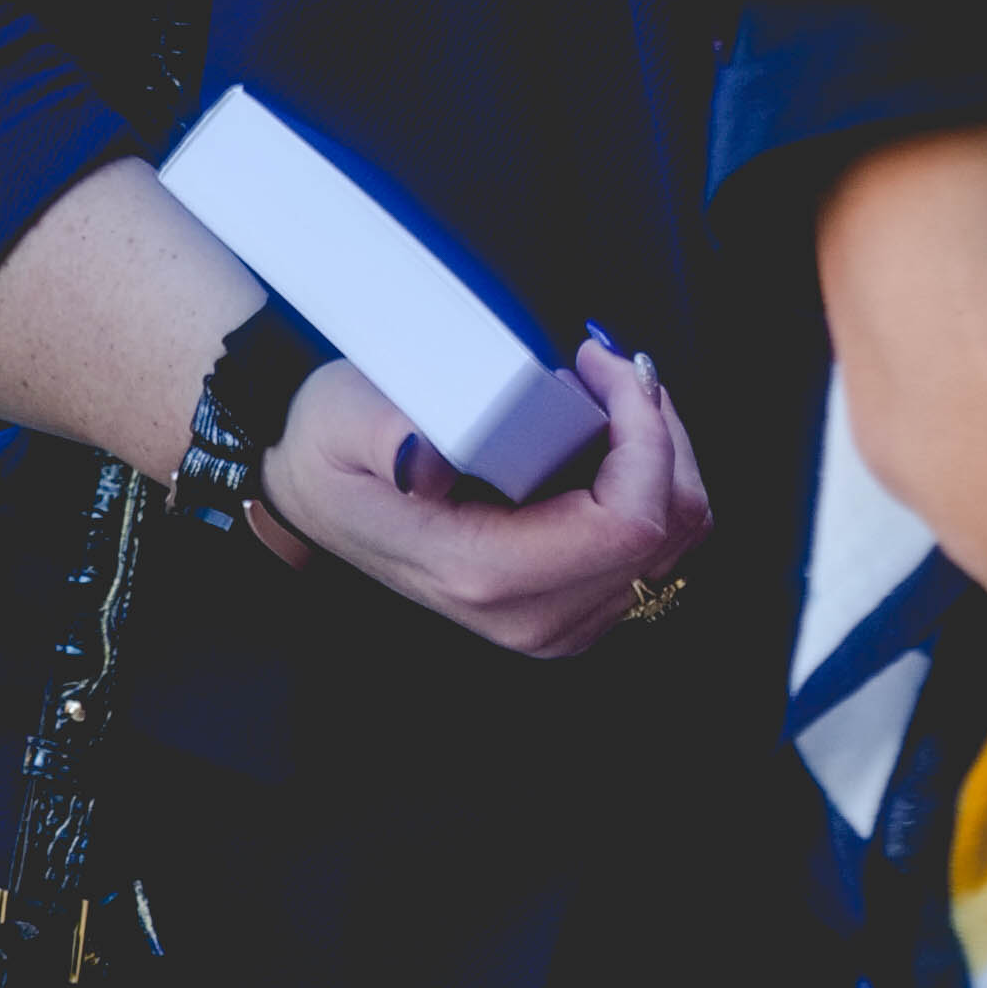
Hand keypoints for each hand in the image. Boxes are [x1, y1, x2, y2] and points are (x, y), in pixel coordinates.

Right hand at [253, 333, 712, 661]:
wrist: (312, 494)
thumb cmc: (332, 446)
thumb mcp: (341, 419)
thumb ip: (384, 433)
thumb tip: (425, 460)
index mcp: (482, 573)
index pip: (627, 526)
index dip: (644, 435)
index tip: (603, 366)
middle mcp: (528, 616)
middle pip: (666, 532)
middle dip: (660, 433)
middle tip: (607, 367)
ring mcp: (554, 621)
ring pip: (673, 540)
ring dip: (662, 453)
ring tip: (607, 394)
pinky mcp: (568, 605)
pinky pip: (653, 548)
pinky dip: (651, 481)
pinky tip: (608, 435)